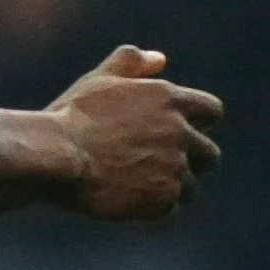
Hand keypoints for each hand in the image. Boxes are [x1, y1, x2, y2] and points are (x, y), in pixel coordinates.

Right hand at [47, 46, 224, 220]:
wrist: (56, 155)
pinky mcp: (164, 200)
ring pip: (190, 187)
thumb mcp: (99, 79)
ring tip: (134, 187)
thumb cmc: (73, 116)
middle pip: (209, 155)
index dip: (199, 123)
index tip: (181, 133)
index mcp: (169, 99)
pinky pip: (172, 210)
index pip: (212, 111)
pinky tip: (127, 201)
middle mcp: (180, 132)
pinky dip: (154, 210)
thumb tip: (160, 58)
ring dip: (169, 188)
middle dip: (190, 161)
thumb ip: (131, 62)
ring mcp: (175, 168)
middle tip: (156, 166)